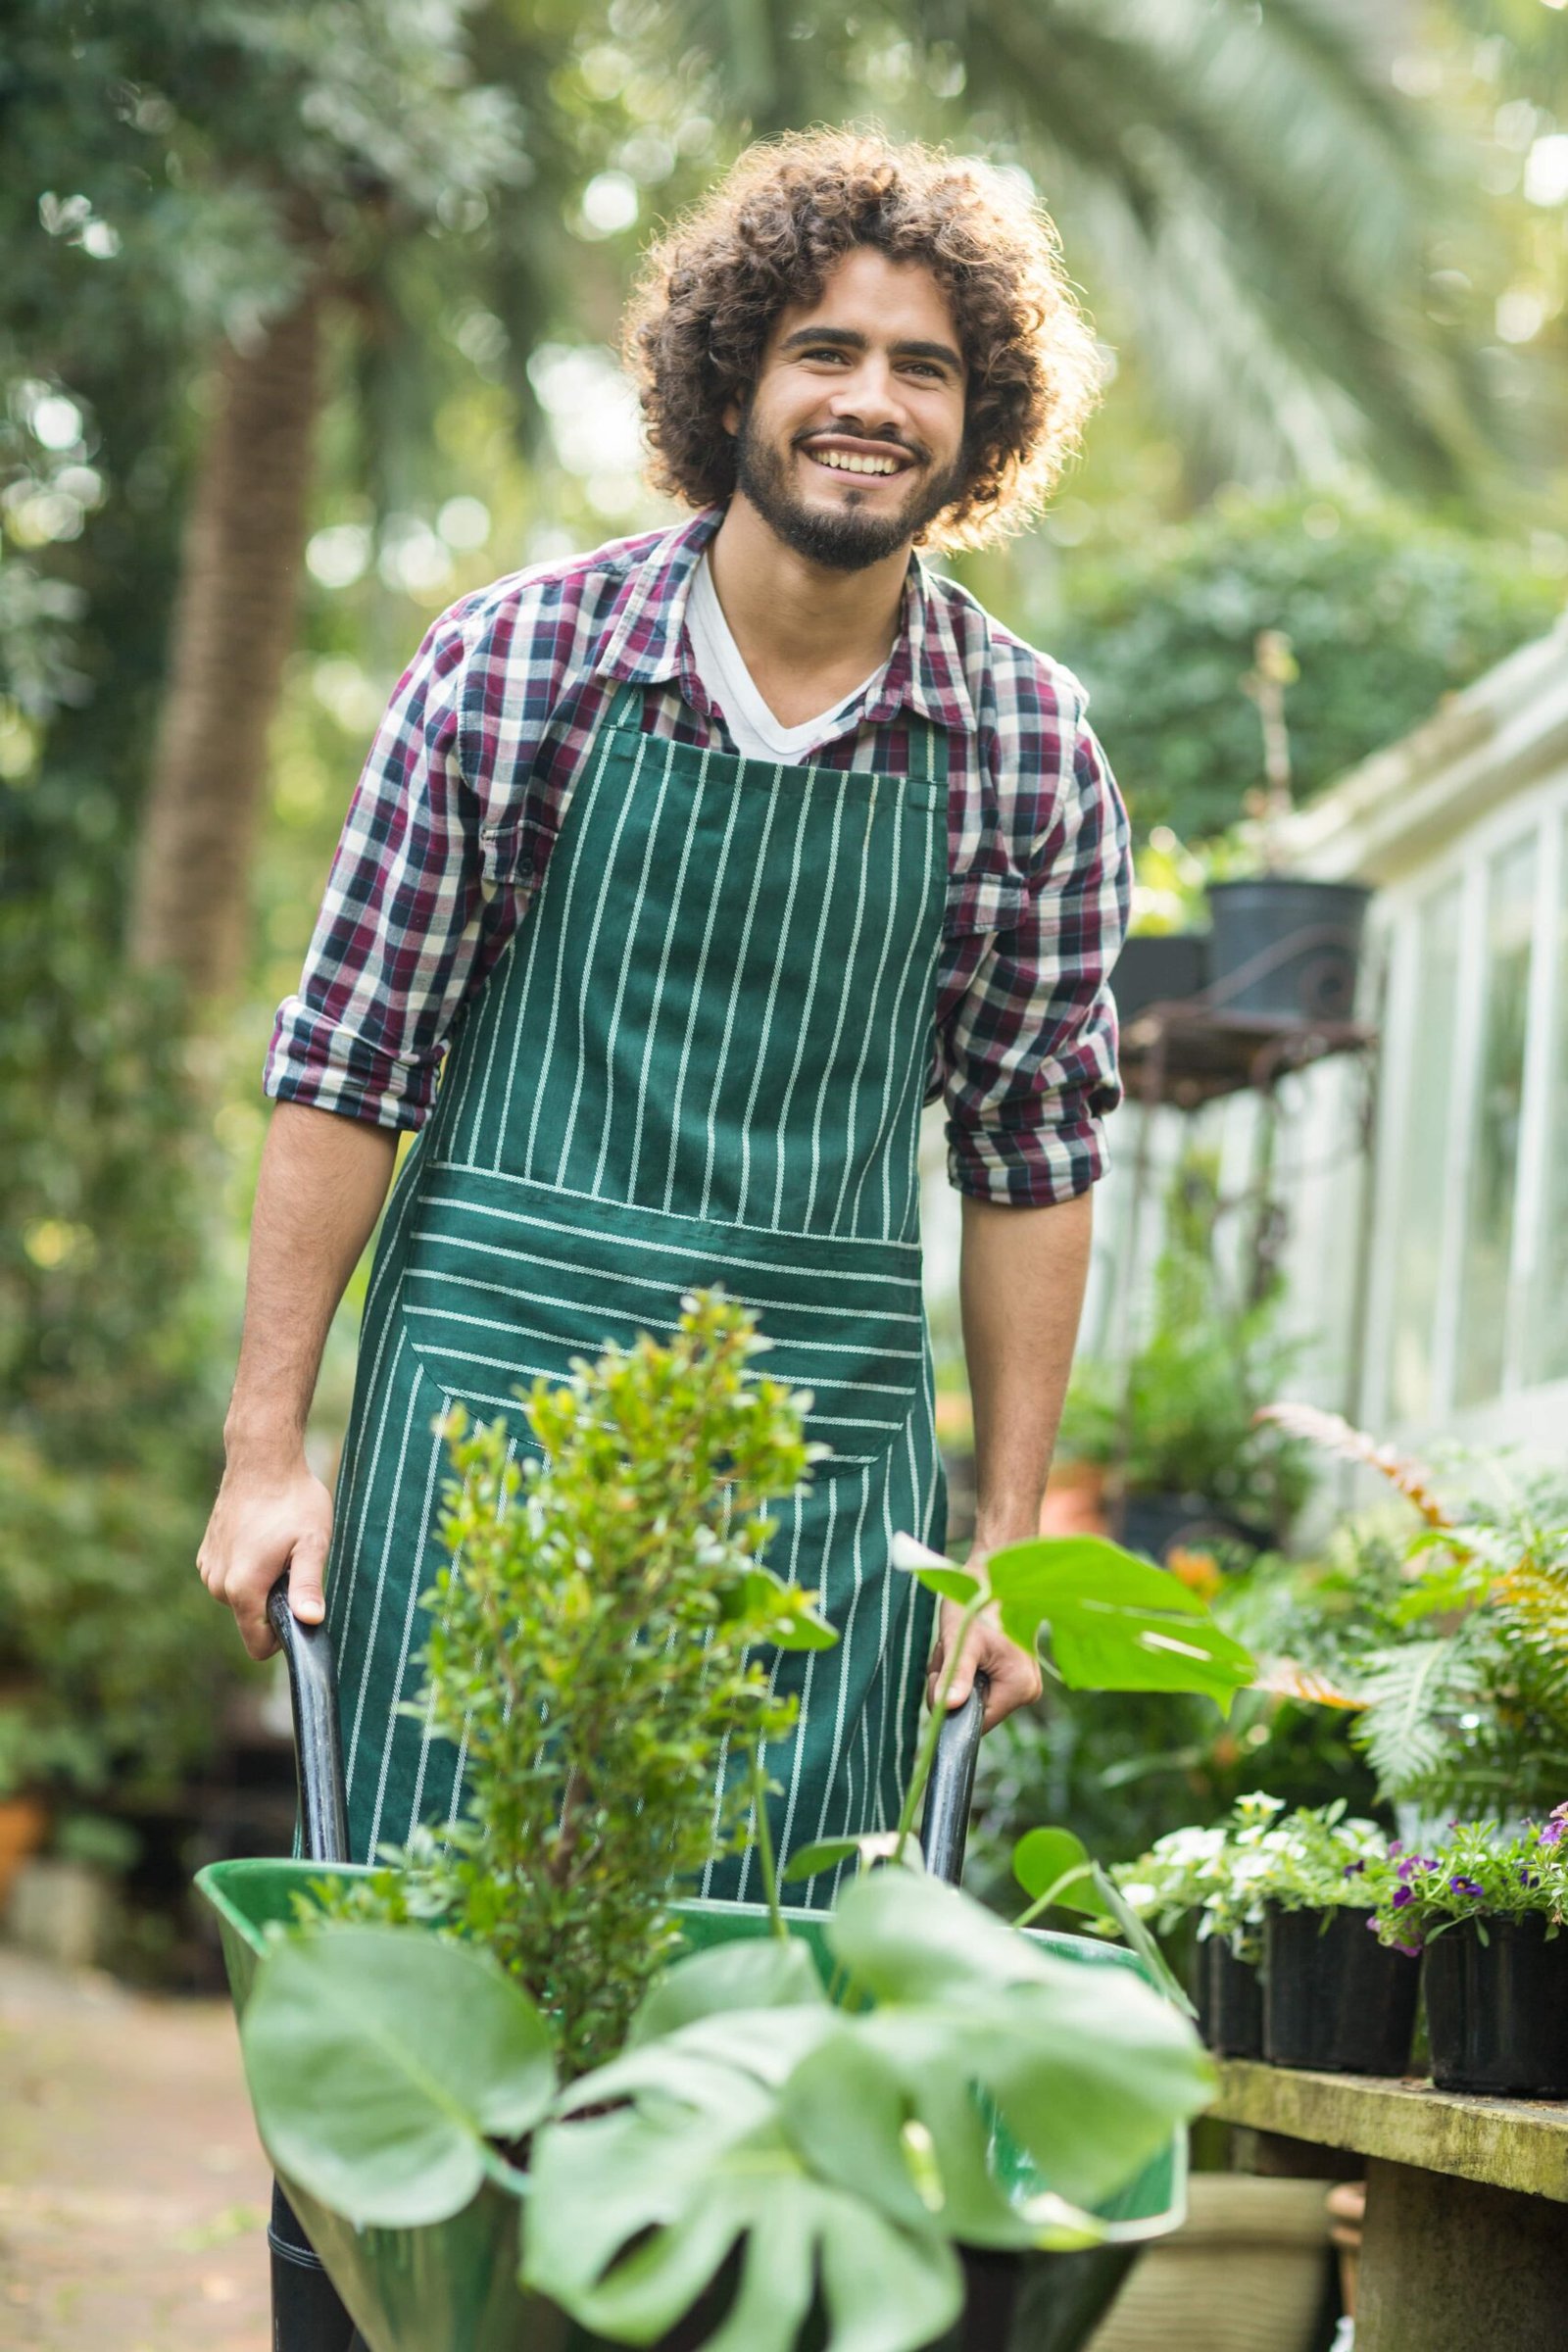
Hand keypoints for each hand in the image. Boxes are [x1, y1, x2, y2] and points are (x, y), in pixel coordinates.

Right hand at [198, 1451, 332, 1661]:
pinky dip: (248, 1567)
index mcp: (242, 1588)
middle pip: (251, 1620)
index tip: (299, 1607)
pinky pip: (231, 1579)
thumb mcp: (311, 1544)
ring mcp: (209, 1569)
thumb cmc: (293, 1501)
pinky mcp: (206, 1555)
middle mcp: (217, 1585)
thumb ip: (307, 1586)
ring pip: (242, 1599)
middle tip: (291, 1562)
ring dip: (261, 1583)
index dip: (284, 1635)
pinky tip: (261, 1537)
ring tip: (277, 1546)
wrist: (262, 1460)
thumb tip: (310, 1621)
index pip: (258, 1646)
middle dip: (274, 1602)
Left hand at [926, 1588, 1042, 1734]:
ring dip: (957, 1675)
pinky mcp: (1015, 1675)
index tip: (943, 1672)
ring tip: (960, 1645)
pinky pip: (981, 1685)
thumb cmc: (978, 1603)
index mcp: (1019, 1687)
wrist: (992, 1578)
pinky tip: (967, 1648)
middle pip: (974, 1709)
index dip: (951, 1703)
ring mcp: (1023, 1683)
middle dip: (953, 1684)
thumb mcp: (962, 1640)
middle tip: (950, 1652)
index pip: (977, 1722)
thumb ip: (956, 1676)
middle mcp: (1027, 1691)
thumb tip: (947, 1707)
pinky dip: (966, 1669)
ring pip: (974, 1696)